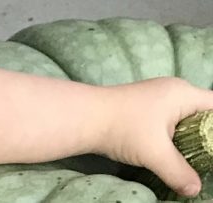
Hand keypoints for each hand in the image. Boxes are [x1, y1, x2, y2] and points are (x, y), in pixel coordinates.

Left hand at [95, 77, 212, 197]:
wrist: (81, 117)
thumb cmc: (121, 128)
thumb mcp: (155, 154)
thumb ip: (179, 172)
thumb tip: (194, 190)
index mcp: (183, 94)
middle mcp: (172, 91)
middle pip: (203, 113)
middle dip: (207, 134)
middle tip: (206, 155)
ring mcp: (156, 98)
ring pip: (185, 118)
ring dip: (190, 137)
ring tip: (192, 157)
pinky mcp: (143, 108)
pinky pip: (170, 121)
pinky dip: (174, 136)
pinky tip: (170, 152)